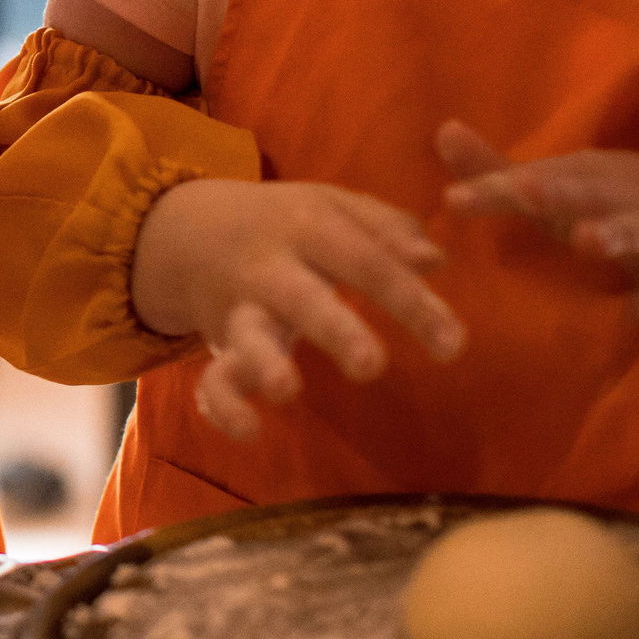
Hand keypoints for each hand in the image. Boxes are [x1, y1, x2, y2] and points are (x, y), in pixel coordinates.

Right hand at [133, 179, 465, 441]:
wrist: (184, 229)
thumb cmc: (284, 223)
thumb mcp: (332, 206)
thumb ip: (386, 229)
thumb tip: (436, 260)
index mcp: (306, 226)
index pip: (365, 261)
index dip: (409, 303)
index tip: (453, 344)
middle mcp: (269, 267)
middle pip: (304, 297)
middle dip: (335, 331)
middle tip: (371, 367)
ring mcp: (238, 308)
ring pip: (249, 336)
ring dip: (264, 363)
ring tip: (286, 390)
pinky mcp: (219, 346)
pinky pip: (212, 380)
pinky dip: (223, 406)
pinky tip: (250, 432)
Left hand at [439, 121, 638, 323]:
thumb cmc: (615, 208)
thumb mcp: (561, 190)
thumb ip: (501, 172)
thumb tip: (444, 129)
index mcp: (588, 180)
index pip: (534, 180)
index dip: (493, 188)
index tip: (451, 199)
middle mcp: (625, 200)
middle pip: (592, 191)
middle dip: (557, 190)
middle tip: (521, 189)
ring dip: (616, 232)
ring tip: (584, 237)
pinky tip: (635, 312)